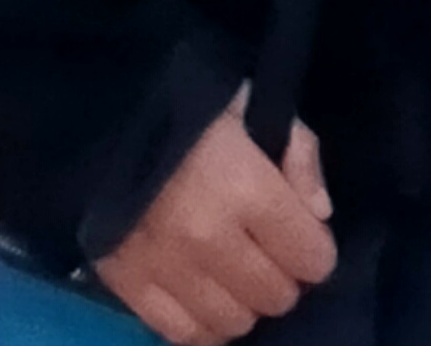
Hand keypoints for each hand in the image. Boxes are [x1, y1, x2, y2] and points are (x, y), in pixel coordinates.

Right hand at [95, 96, 335, 342]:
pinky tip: (209, 298)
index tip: (309, 240)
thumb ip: (300, 156)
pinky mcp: (127, 284)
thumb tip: (320, 216)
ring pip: (233, 323)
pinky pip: (182, 334)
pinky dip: (204, 324)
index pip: (309, 256)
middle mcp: (206, 237)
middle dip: (284, 278)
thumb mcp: (260, 107)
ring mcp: (164, 266)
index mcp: (246, 187)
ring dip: (245, 303)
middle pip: (274, 296)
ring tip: (238, 275)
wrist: (109, 118)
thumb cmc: (196, 109)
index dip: (317, 251)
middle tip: (272, 256)